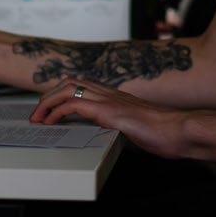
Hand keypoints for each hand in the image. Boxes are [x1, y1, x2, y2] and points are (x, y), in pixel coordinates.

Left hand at [30, 78, 190, 160]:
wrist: (178, 130)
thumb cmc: (163, 132)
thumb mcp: (135, 128)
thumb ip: (120, 127)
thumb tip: (113, 135)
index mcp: (116, 96)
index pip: (82, 85)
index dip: (62, 94)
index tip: (50, 109)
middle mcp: (110, 93)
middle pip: (71, 82)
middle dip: (49, 96)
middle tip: (38, 114)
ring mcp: (109, 100)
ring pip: (69, 88)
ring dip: (48, 102)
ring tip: (38, 118)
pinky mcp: (109, 111)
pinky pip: (75, 104)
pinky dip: (57, 112)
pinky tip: (51, 123)